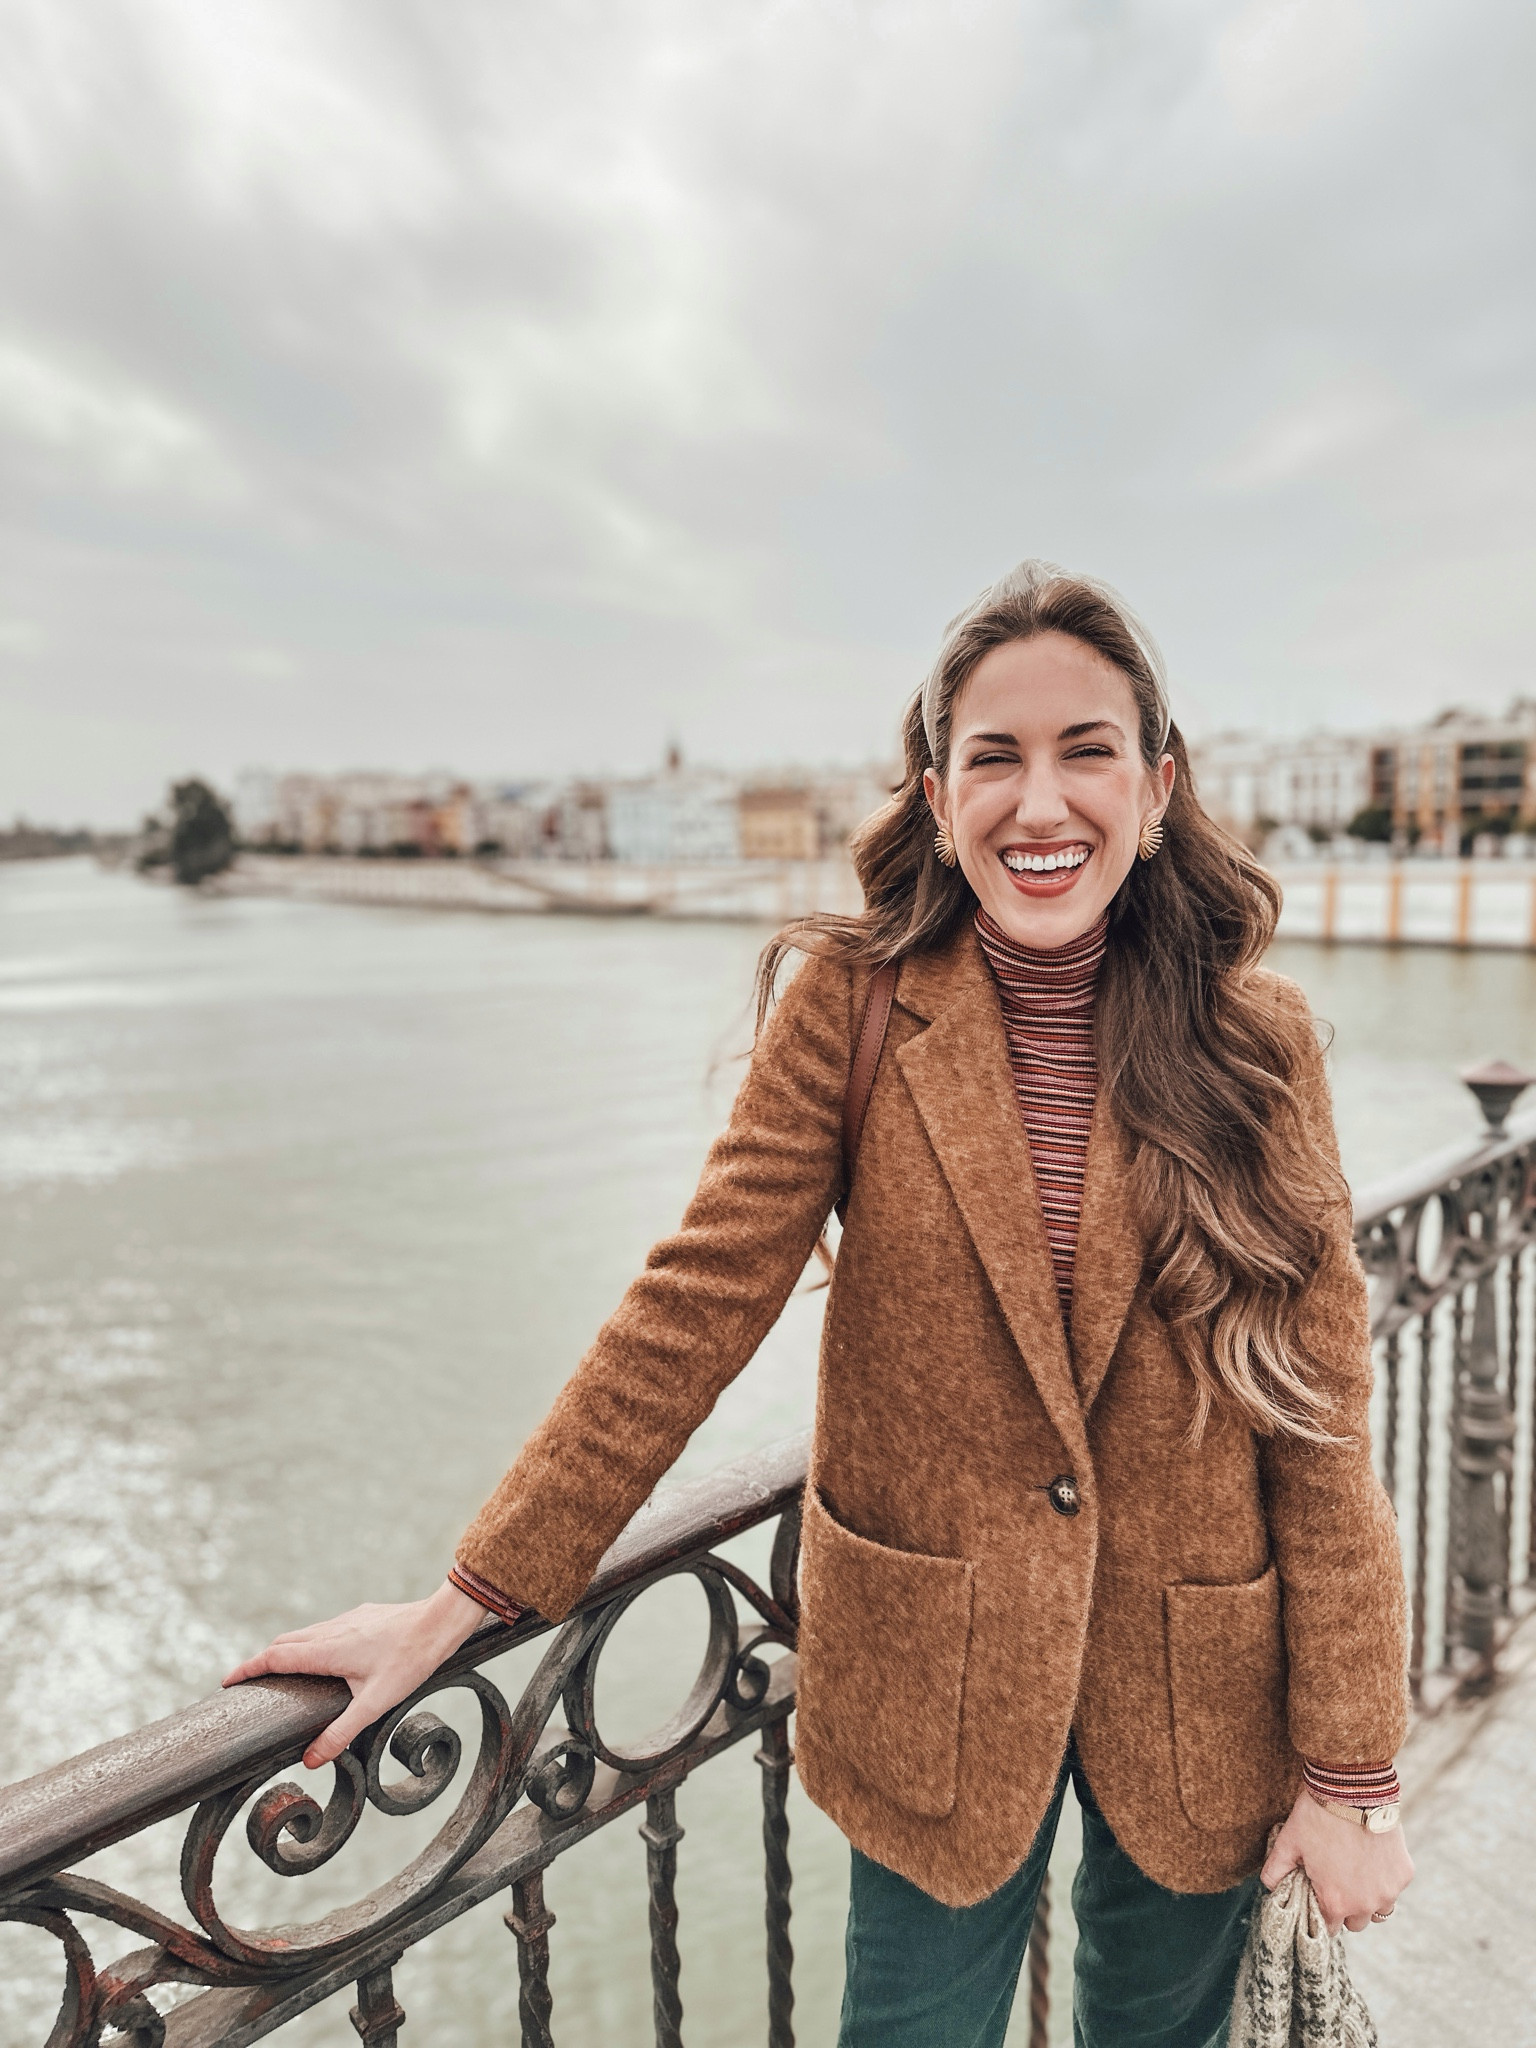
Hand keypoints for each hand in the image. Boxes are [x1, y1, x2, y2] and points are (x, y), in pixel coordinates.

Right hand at [223, 1580, 490, 1768]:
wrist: (439, 1622)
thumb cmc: (410, 1662)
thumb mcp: (375, 1704)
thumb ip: (341, 1732)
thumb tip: (310, 1760)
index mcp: (328, 1650)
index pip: (275, 1657)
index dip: (248, 1668)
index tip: (227, 1681)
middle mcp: (332, 1630)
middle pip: (284, 1643)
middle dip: (262, 1661)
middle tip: (250, 1682)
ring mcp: (347, 1620)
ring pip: (306, 1633)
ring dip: (287, 1650)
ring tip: (280, 1673)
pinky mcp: (362, 1615)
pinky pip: (326, 1628)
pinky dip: (310, 1643)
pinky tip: (323, 1657)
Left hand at [1261, 1787, 1413, 1933]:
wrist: (1352, 1789)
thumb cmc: (1317, 1816)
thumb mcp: (1288, 1842)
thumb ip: (1275, 1870)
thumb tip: (1269, 1886)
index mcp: (1335, 1902)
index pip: (1329, 1928)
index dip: (1322, 1914)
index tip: (1320, 1898)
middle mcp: (1365, 1904)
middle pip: (1356, 1923)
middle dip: (1347, 1909)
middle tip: (1338, 1882)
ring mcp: (1388, 1890)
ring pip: (1380, 1909)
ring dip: (1370, 1899)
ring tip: (1357, 1873)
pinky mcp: (1404, 1873)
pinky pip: (1395, 1887)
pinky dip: (1385, 1879)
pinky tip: (1373, 1857)